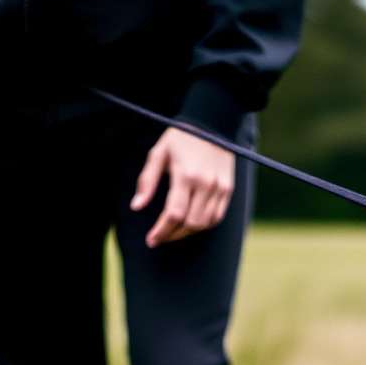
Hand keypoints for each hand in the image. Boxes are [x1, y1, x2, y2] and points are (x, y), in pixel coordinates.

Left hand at [131, 127, 235, 246]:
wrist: (212, 125)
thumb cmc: (180, 139)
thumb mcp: (157, 154)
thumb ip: (147, 181)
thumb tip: (137, 206)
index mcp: (185, 175)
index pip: (173, 214)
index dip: (161, 231)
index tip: (151, 240)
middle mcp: (205, 184)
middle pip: (190, 223)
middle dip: (172, 235)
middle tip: (159, 238)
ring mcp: (220, 188)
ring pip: (204, 224)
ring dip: (187, 233)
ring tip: (173, 232)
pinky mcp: (228, 189)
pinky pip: (217, 217)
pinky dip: (203, 225)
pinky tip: (190, 224)